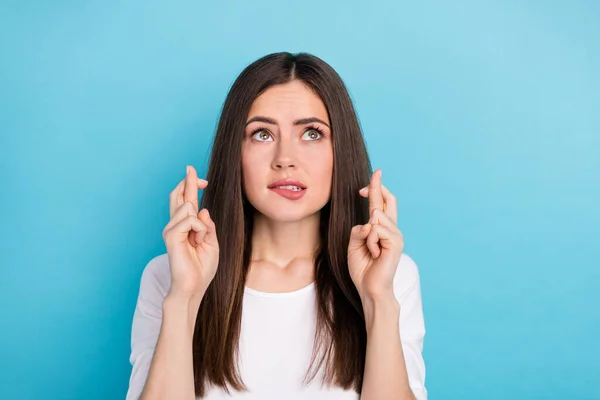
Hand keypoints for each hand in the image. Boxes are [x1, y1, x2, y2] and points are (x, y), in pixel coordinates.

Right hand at [163, 165, 218, 298]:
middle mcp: (176, 226)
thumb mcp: (212, 244)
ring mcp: (171, 230)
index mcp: (186, 227)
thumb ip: (208, 226)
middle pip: (179, 195)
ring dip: (201, 223)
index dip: (190, 185)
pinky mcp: (171, 236)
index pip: (186, 201)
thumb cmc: (202, 269)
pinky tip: (197, 241)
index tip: (198, 175)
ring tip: (200, 240)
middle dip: (187, 181)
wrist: (193, 288)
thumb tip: (202, 210)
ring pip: (188, 206)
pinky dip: (200, 229)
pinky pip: (190, 220)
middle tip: (191, 168)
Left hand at [347, 169, 403, 300]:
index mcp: (381, 229)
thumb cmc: (363, 268)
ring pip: (376, 217)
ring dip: (366, 235)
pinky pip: (377, 230)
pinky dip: (370, 242)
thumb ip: (358, 230)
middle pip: (387, 200)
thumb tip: (369, 222)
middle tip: (376, 173)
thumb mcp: (354, 245)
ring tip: (371, 251)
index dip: (376, 188)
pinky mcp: (396, 242)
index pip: (380, 203)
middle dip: (379, 186)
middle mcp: (391, 229)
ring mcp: (395, 235)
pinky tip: (375, 254)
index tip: (375, 175)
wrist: (370, 288)